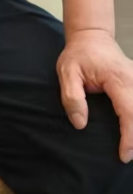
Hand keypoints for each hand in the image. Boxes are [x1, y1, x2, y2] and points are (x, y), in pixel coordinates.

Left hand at [57, 28, 132, 162]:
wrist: (92, 36)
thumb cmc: (78, 55)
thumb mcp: (67, 72)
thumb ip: (72, 97)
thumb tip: (80, 124)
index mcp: (117, 78)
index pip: (130, 113)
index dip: (129, 137)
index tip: (124, 155)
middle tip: (127, 157)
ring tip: (130, 148)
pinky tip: (131, 133)